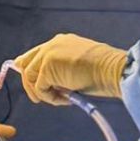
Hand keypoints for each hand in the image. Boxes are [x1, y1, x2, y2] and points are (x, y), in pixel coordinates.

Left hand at [11, 33, 127, 103]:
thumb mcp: (78, 67)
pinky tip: (67, 99)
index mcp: (60, 42)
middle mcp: (51, 45)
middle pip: (26, 64)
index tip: (32, 85)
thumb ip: (61, 71)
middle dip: (31, 84)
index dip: (31, 70)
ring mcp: (47, 54)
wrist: (113, 70)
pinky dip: (51, 98)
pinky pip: (39, 88)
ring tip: (63, 99)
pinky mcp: (47, 68)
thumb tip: (49, 85)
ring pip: (30, 78)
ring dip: (44, 93)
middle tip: (41, 98)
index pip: (35, 54)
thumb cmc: (103, 72)